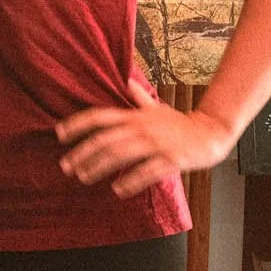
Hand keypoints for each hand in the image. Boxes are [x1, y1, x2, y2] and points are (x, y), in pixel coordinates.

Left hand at [56, 75, 232, 195]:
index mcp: (135, 116)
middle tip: (65, 166)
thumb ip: (139, 97)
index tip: (59, 134)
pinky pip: (147, 171)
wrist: (212, 132)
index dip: (77, 124)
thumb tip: (126, 80)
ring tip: (83, 177)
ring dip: (99, 166)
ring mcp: (156, 143)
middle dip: (82, 152)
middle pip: (104, 139)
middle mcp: (141, 127)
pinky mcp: (171, 159)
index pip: (99, 116)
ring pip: (121, 155)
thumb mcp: (156, 107)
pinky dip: (131, 180)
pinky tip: (118, 190)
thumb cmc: (179, 122)